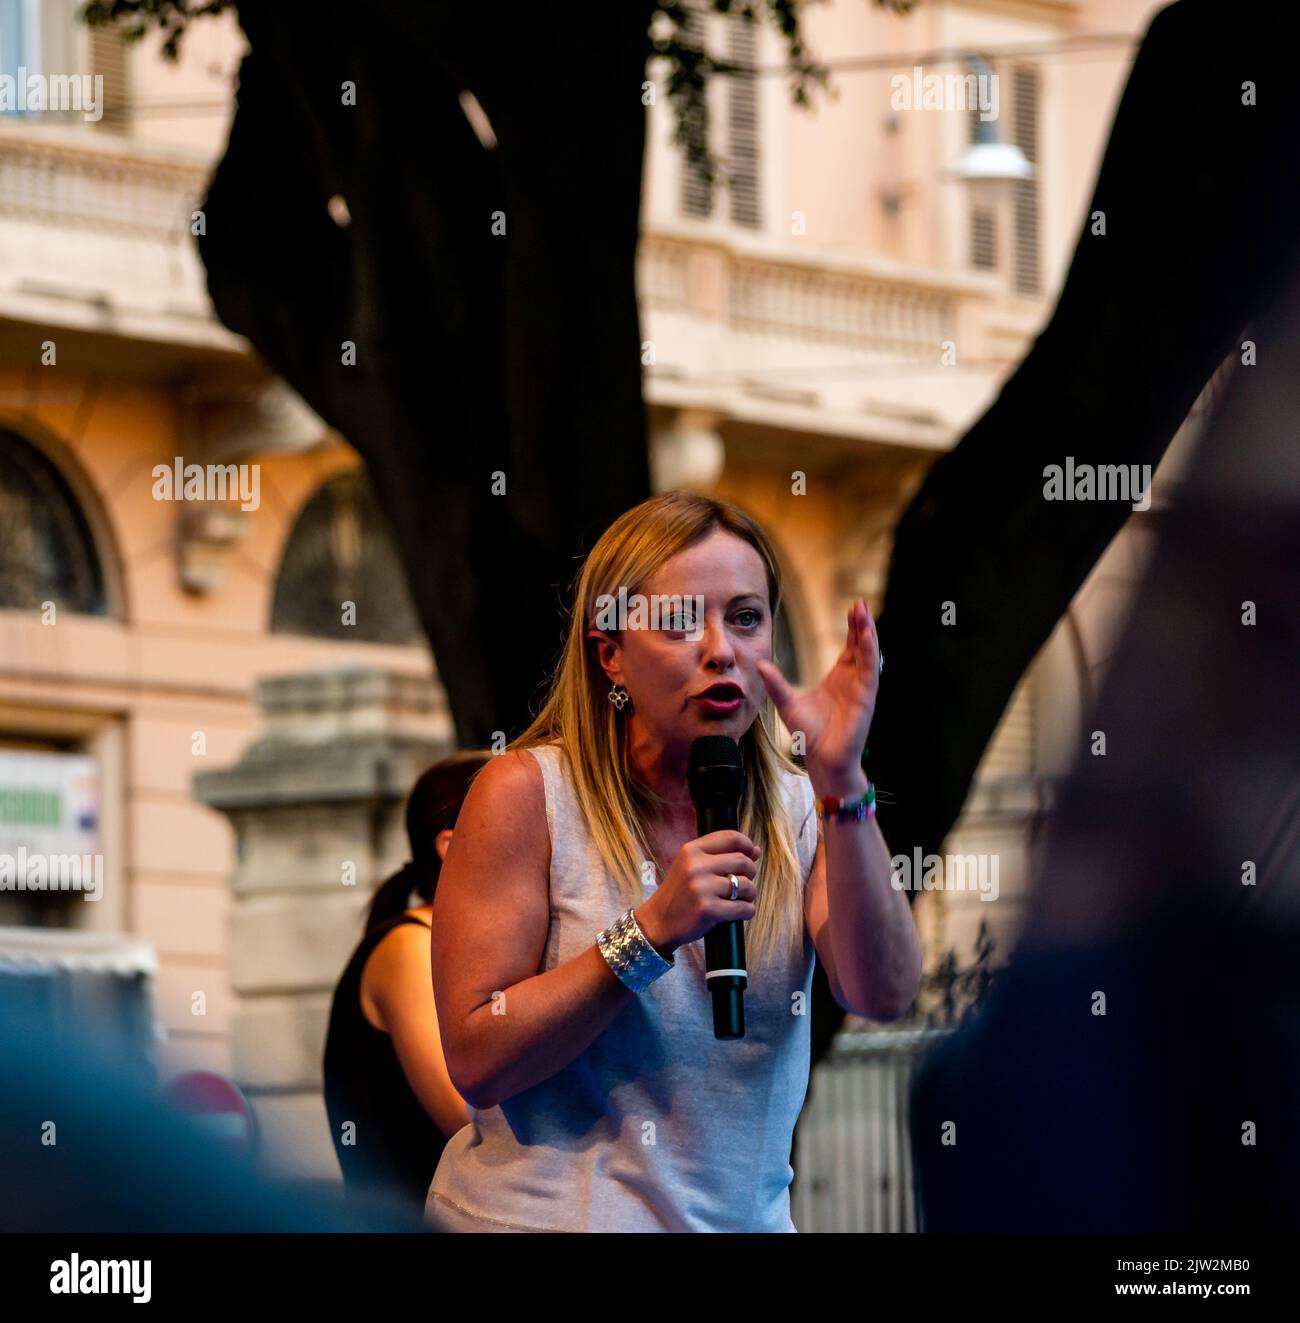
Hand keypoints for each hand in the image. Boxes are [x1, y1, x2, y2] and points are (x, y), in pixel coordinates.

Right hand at [634, 831, 759, 954]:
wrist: (658, 921)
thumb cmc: (680, 893)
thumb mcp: (692, 867)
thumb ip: (721, 856)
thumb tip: (756, 850)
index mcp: (692, 850)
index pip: (731, 837)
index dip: (747, 845)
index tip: (751, 855)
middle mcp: (696, 866)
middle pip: (742, 861)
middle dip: (749, 873)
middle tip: (742, 884)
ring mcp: (702, 888)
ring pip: (746, 886)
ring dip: (750, 894)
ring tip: (740, 899)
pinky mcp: (708, 909)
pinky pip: (744, 908)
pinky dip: (747, 911)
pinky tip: (739, 911)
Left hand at [756, 597, 878, 793]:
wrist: (822, 760)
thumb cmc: (809, 736)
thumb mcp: (787, 704)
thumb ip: (776, 684)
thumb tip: (760, 665)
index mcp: (839, 678)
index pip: (849, 646)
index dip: (851, 627)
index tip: (852, 608)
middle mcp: (853, 680)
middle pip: (861, 645)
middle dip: (861, 623)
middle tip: (860, 602)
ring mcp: (861, 689)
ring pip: (868, 654)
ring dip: (868, 632)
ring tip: (864, 612)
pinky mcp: (866, 699)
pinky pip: (870, 671)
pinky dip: (869, 653)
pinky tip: (867, 636)